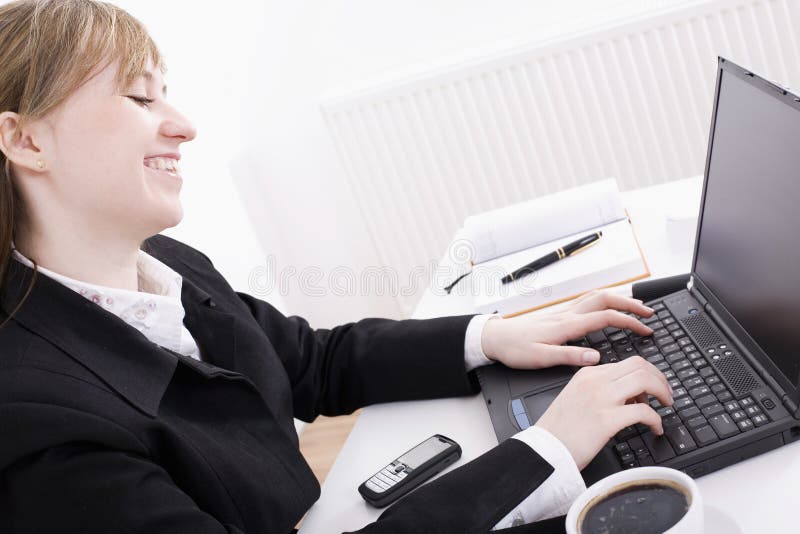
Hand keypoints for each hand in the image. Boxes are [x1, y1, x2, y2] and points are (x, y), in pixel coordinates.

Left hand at [480, 289, 654, 368]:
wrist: (495, 338)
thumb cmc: (515, 349)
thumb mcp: (541, 358)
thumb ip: (569, 356)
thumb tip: (595, 356)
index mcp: (567, 325)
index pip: (606, 317)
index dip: (629, 322)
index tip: (646, 330)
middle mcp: (567, 314)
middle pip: (606, 299)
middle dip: (630, 304)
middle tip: (650, 313)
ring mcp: (563, 311)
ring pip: (597, 296)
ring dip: (619, 300)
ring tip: (636, 308)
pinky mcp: (559, 314)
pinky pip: (588, 300)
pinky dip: (605, 301)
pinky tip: (609, 308)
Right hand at [535, 355, 673, 469]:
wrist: (544, 448)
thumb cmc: (560, 428)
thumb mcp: (576, 397)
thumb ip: (599, 389)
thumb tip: (631, 396)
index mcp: (587, 374)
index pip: (627, 363)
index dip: (647, 374)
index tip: (654, 388)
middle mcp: (595, 381)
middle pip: (640, 365)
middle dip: (660, 379)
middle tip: (666, 394)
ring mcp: (601, 399)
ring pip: (644, 381)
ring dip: (662, 392)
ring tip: (666, 406)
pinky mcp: (607, 420)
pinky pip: (644, 412)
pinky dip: (657, 420)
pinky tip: (656, 429)